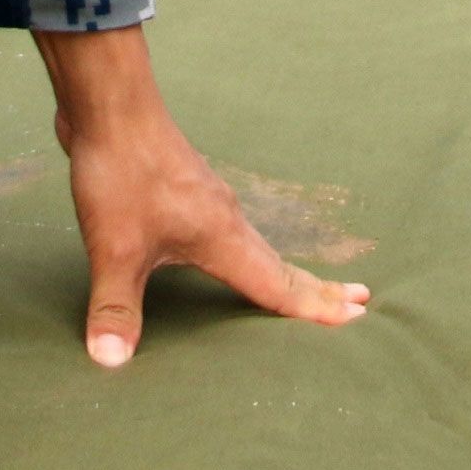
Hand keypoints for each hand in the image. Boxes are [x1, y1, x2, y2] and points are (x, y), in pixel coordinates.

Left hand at [38, 27, 367, 368]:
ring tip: (305, 287)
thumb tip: (109, 363)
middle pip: (282, 264)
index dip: (317, 307)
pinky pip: (234, 231)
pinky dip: (252, 253)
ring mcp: (209, 200)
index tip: (359, 315)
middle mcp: (228, 218)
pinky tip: (234, 252)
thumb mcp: (114, 250)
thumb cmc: (121, 174)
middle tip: (361, 300)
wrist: (111, 106)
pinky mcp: (187, 189)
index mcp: (224, 236)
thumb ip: (115, 308)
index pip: (280, 284)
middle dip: (319, 288)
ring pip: (259, 246)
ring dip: (285, 270)